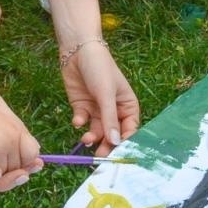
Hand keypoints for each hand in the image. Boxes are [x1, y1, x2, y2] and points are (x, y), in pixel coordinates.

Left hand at [61, 38, 139, 153]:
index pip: (130, 129)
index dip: (125, 142)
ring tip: (85, 137)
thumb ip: (110, 118)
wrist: (77, 51)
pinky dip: (80, 123)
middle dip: (106, 144)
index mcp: (127, 105)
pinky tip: (77, 120)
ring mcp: (97, 109)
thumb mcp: (106, 93)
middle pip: (112, 134)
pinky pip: (83, 122)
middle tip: (99, 156)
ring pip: (97, 131)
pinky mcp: (82, 107)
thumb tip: (115, 142)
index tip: (118, 154)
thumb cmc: (99, 68)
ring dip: (92, 136)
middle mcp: (113, 110)